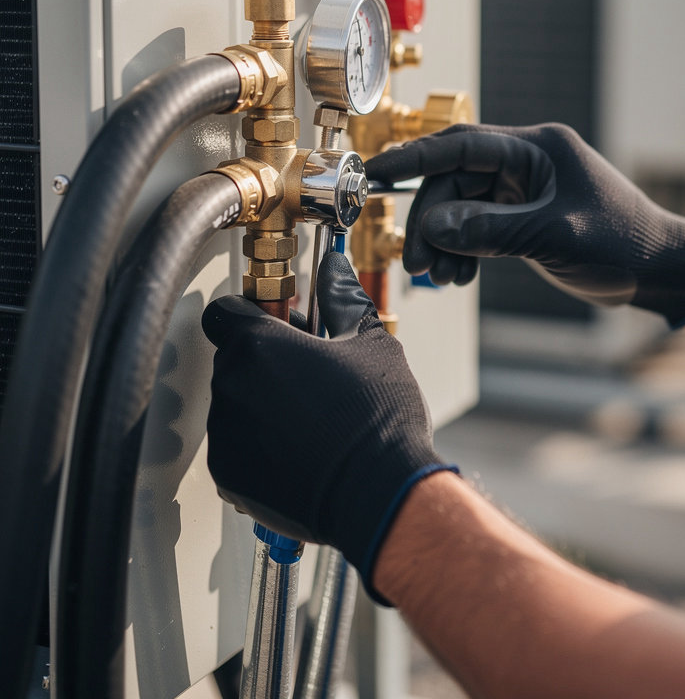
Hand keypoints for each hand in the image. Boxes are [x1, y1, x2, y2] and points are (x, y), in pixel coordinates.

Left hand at [202, 252, 453, 600]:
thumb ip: (343, 299)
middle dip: (265, 361)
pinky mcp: (227, 476)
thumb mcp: (371, 343)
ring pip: (234, 404)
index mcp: (259, 345)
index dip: (252, 314)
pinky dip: (259, 446)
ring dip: (262, 404)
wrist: (380, 493)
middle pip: (233, 359)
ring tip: (313, 417)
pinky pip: (236, 447)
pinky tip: (303, 448)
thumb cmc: (378, 417)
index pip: (225, 311)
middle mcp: (231, 386)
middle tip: (310, 372)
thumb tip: (334, 270)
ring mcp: (225, 435)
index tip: (280, 324)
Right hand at [364, 123, 684, 326]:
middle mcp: (527, 161)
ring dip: (446, 242)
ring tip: (443, 280)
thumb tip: (432, 227)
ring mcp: (525, 188)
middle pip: (456, 182)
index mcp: (538, 148)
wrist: (659, 269)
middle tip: (418, 264)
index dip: (412, 159)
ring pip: (463, 207)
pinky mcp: (525, 214)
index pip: (461, 145)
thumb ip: (491, 231)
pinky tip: (460, 277)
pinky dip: (465, 250)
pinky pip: (479, 226)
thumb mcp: (553, 237)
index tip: (371, 173)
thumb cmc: (621, 244)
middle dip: (432, 223)